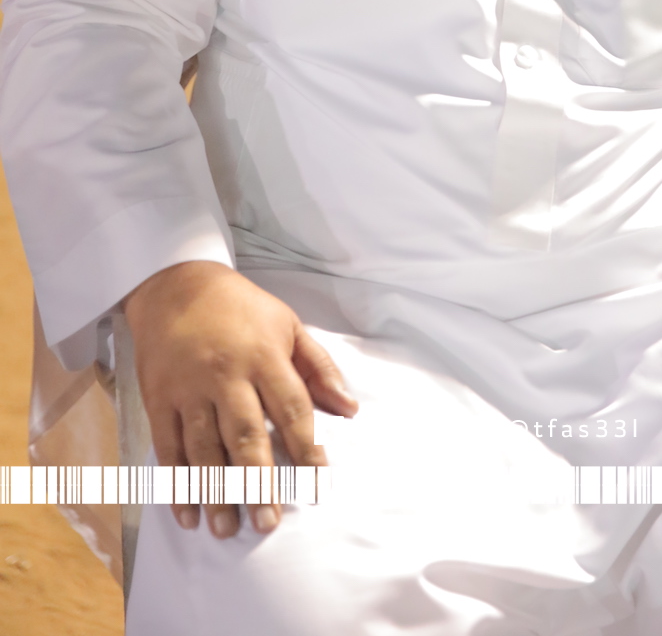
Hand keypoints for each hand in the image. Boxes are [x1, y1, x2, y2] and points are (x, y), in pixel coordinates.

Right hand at [122, 260, 357, 537]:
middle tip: (268, 522)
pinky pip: (168, 447)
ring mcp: (189, 389)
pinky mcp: (159, 398)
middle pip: (245, 435)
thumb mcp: (287, 323)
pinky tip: (188, 512)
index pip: (291, 408)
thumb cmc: (240, 308)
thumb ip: (319, 367)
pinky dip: (177, 483)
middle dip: (258, 481)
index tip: (316, 482)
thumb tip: (349, 408)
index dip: (306, 447)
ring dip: (217, 492)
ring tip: (227, 529)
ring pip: (204, 448)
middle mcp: (227, 374)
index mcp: (264, 355)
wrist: (175, 285)